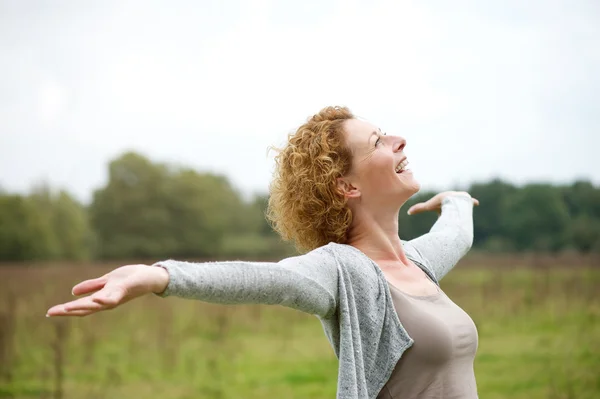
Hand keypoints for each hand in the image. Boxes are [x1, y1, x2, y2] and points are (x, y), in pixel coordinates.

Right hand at [46, 264, 168, 316]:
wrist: (151, 276)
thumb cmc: (130, 279)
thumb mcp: (107, 281)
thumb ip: (92, 286)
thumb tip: (73, 292)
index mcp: (102, 298)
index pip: (81, 306)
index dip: (66, 309)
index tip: (49, 312)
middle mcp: (108, 301)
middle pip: (86, 308)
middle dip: (68, 310)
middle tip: (51, 312)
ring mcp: (116, 296)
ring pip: (97, 304)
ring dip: (83, 306)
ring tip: (66, 307)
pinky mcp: (125, 289)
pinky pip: (114, 295)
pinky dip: (105, 298)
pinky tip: (96, 298)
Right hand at [407, 191, 478, 215]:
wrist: (453, 200)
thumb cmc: (440, 203)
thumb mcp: (429, 206)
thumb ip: (419, 209)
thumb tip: (408, 212)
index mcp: (444, 198)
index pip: (441, 202)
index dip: (440, 206)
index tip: (440, 207)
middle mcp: (452, 197)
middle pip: (451, 202)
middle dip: (451, 205)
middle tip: (451, 209)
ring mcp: (459, 200)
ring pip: (460, 203)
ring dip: (461, 205)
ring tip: (462, 210)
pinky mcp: (468, 202)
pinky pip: (471, 202)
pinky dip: (473, 202)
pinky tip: (476, 203)